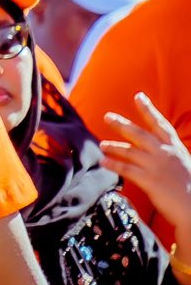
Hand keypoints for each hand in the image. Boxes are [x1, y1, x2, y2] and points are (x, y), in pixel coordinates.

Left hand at [99, 94, 190, 233]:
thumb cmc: (190, 188)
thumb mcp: (183, 165)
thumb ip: (169, 156)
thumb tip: (153, 150)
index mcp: (175, 148)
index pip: (160, 124)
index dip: (148, 109)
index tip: (138, 96)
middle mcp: (166, 154)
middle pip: (139, 134)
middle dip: (122, 124)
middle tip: (107, 116)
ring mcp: (157, 166)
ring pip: (130, 151)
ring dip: (113, 147)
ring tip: (101, 144)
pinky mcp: (150, 181)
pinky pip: (126, 169)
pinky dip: (113, 165)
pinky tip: (103, 162)